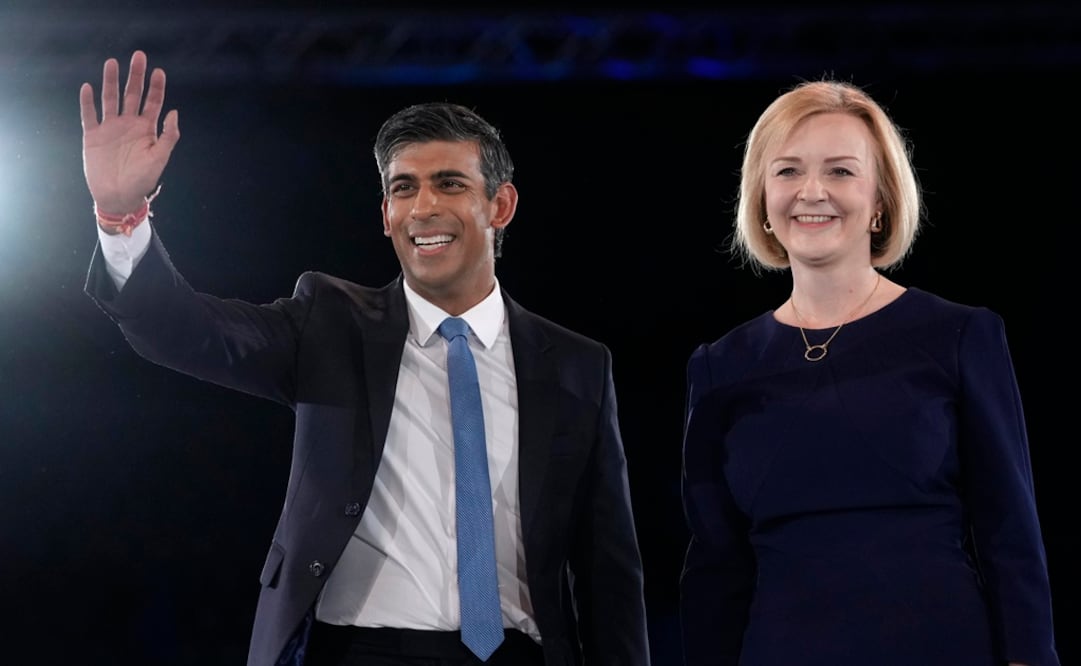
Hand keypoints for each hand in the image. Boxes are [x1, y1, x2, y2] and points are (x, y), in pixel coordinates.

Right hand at [79, 50, 178, 215]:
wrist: (119, 197)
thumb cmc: (142, 180)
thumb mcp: (159, 159)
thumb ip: (168, 137)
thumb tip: (174, 112)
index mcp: (146, 129)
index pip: (152, 103)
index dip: (156, 87)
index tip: (159, 71)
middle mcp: (128, 124)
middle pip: (132, 94)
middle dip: (135, 76)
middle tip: (138, 56)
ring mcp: (110, 128)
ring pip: (110, 99)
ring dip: (111, 81)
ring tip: (112, 63)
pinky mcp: (93, 136)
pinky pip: (89, 115)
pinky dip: (88, 102)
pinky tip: (88, 87)